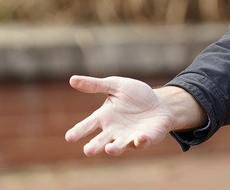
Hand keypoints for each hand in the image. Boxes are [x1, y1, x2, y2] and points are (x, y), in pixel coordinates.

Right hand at [64, 75, 182, 155]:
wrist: (160, 103)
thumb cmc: (135, 96)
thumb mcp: (116, 86)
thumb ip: (95, 85)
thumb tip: (72, 79)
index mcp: (104, 117)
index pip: (88, 125)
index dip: (79, 131)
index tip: (69, 137)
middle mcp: (114, 131)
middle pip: (101, 141)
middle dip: (94, 146)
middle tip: (88, 151)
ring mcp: (128, 137)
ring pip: (119, 146)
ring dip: (114, 148)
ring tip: (109, 149)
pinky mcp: (145, 139)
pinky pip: (141, 143)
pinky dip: (140, 141)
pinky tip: (139, 137)